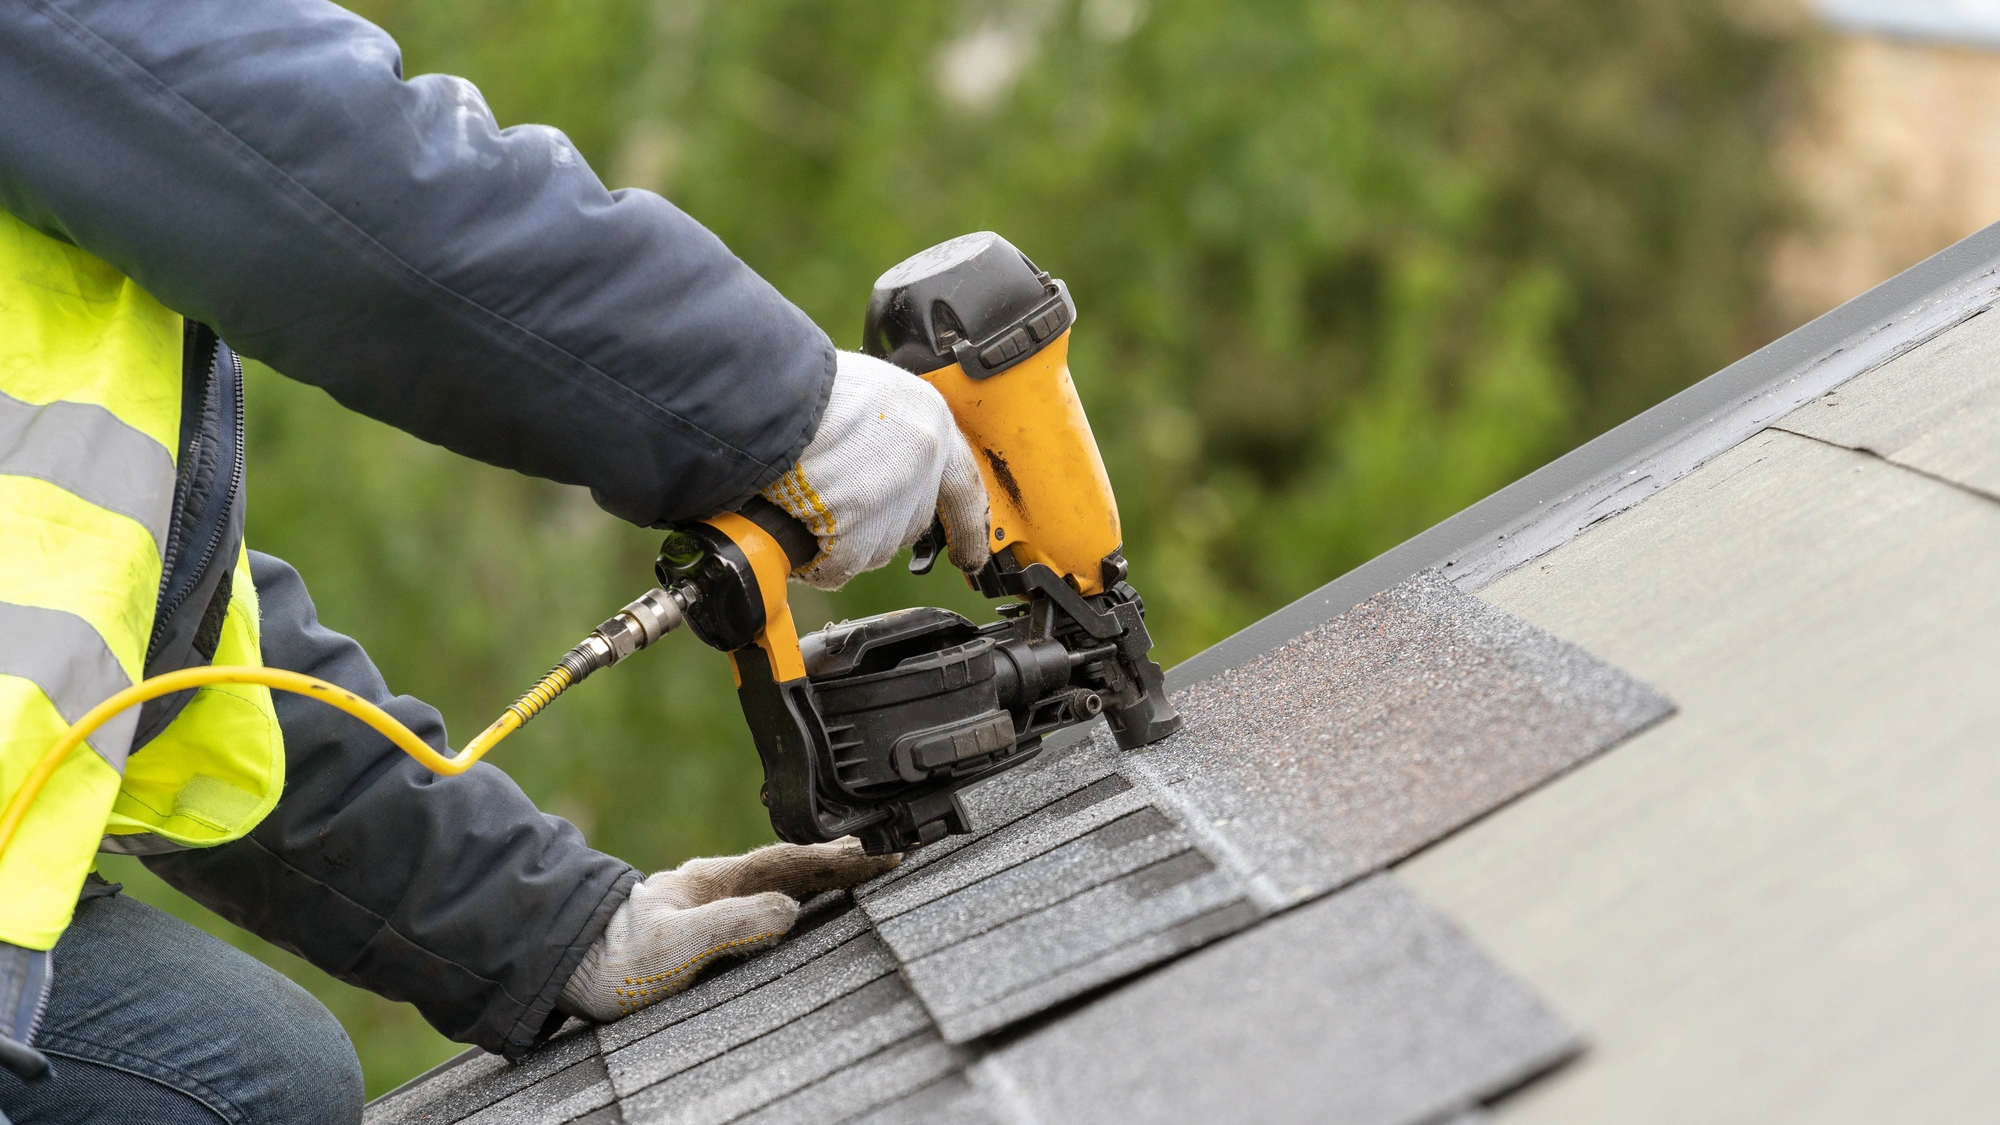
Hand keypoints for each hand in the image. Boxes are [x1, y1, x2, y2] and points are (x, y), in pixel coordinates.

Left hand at [557, 838, 898, 1021]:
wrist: (565, 966)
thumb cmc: (613, 961)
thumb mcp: (675, 945)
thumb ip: (732, 925)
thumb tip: (789, 910)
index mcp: (716, 880)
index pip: (793, 863)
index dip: (841, 861)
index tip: (882, 856)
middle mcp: (716, 884)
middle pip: (793, 865)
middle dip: (842, 860)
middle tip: (889, 853)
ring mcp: (710, 901)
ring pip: (780, 879)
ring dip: (823, 875)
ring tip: (861, 870)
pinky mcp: (703, 923)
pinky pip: (765, 899)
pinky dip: (798, 894)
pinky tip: (806, 903)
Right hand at [762, 350, 989, 589]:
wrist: (771, 390)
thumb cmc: (805, 383)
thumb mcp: (869, 392)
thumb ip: (889, 430)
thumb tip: (879, 463)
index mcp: (929, 419)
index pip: (964, 486)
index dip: (969, 524)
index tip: (972, 554)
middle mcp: (923, 459)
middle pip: (911, 522)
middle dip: (874, 525)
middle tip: (834, 506)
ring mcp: (893, 496)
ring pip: (876, 548)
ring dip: (841, 541)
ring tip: (804, 504)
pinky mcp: (858, 528)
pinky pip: (841, 566)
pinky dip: (817, 561)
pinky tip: (797, 534)